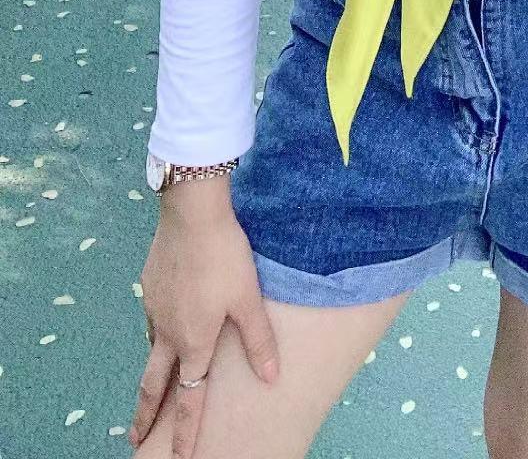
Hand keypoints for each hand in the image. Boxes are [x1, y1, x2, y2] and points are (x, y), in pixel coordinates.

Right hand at [131, 186, 278, 454]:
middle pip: (153, 384)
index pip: (189, 397)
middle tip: (136, 439)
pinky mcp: (149, 285)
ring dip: (151, 371)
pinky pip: (152, 319)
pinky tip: (165, 322)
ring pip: (151, 348)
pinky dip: (156, 333)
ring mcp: (154, 308)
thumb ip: (258, 341)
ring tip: (155, 382)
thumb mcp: (248, 299)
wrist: (191, 214)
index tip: (179, 456)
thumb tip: (271, 377)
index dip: (185, 430)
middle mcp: (167, 332)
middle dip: (145, 415)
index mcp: (194, 342)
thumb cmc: (225, 256)